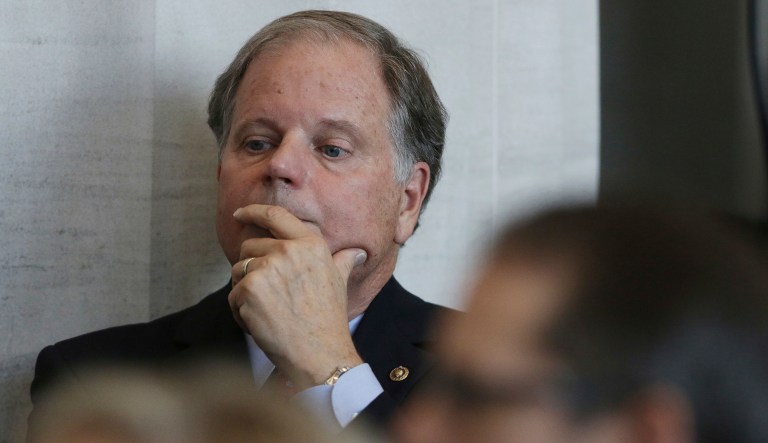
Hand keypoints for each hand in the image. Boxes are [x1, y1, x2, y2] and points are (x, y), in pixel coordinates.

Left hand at [228, 204, 366, 389]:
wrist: (319, 353)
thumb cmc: (328, 319)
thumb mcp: (339, 282)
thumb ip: (342, 261)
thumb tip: (357, 252)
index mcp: (310, 244)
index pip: (275, 215)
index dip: (253, 211)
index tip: (239, 213)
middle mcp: (288, 251)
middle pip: (250, 246)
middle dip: (251, 267)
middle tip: (267, 294)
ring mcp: (267, 268)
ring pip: (238, 270)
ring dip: (244, 291)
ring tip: (266, 311)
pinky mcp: (249, 289)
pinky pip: (232, 295)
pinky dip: (240, 312)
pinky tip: (259, 324)